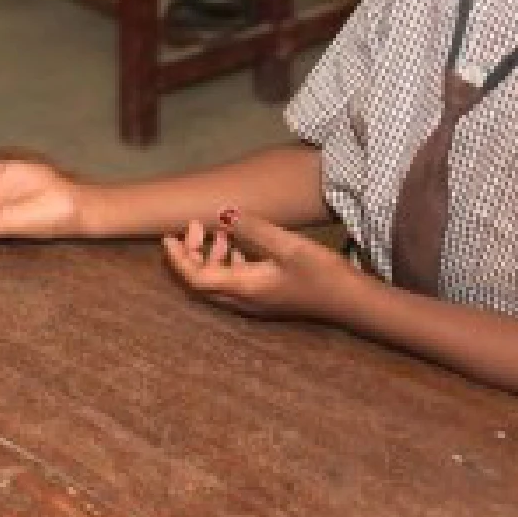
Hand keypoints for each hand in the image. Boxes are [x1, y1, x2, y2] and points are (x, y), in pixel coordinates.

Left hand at [161, 211, 353, 321]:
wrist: (349, 299)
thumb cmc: (319, 272)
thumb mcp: (285, 244)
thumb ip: (252, 228)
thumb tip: (222, 215)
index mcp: (243, 288)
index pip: (195, 279)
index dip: (177, 259)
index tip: (168, 236)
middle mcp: (243, 300)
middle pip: (202, 281)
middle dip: (191, 253)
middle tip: (193, 225)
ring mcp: (255, 302)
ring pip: (218, 281)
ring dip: (210, 256)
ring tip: (218, 231)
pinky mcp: (266, 297)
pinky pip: (234, 282)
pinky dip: (228, 262)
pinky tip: (239, 245)